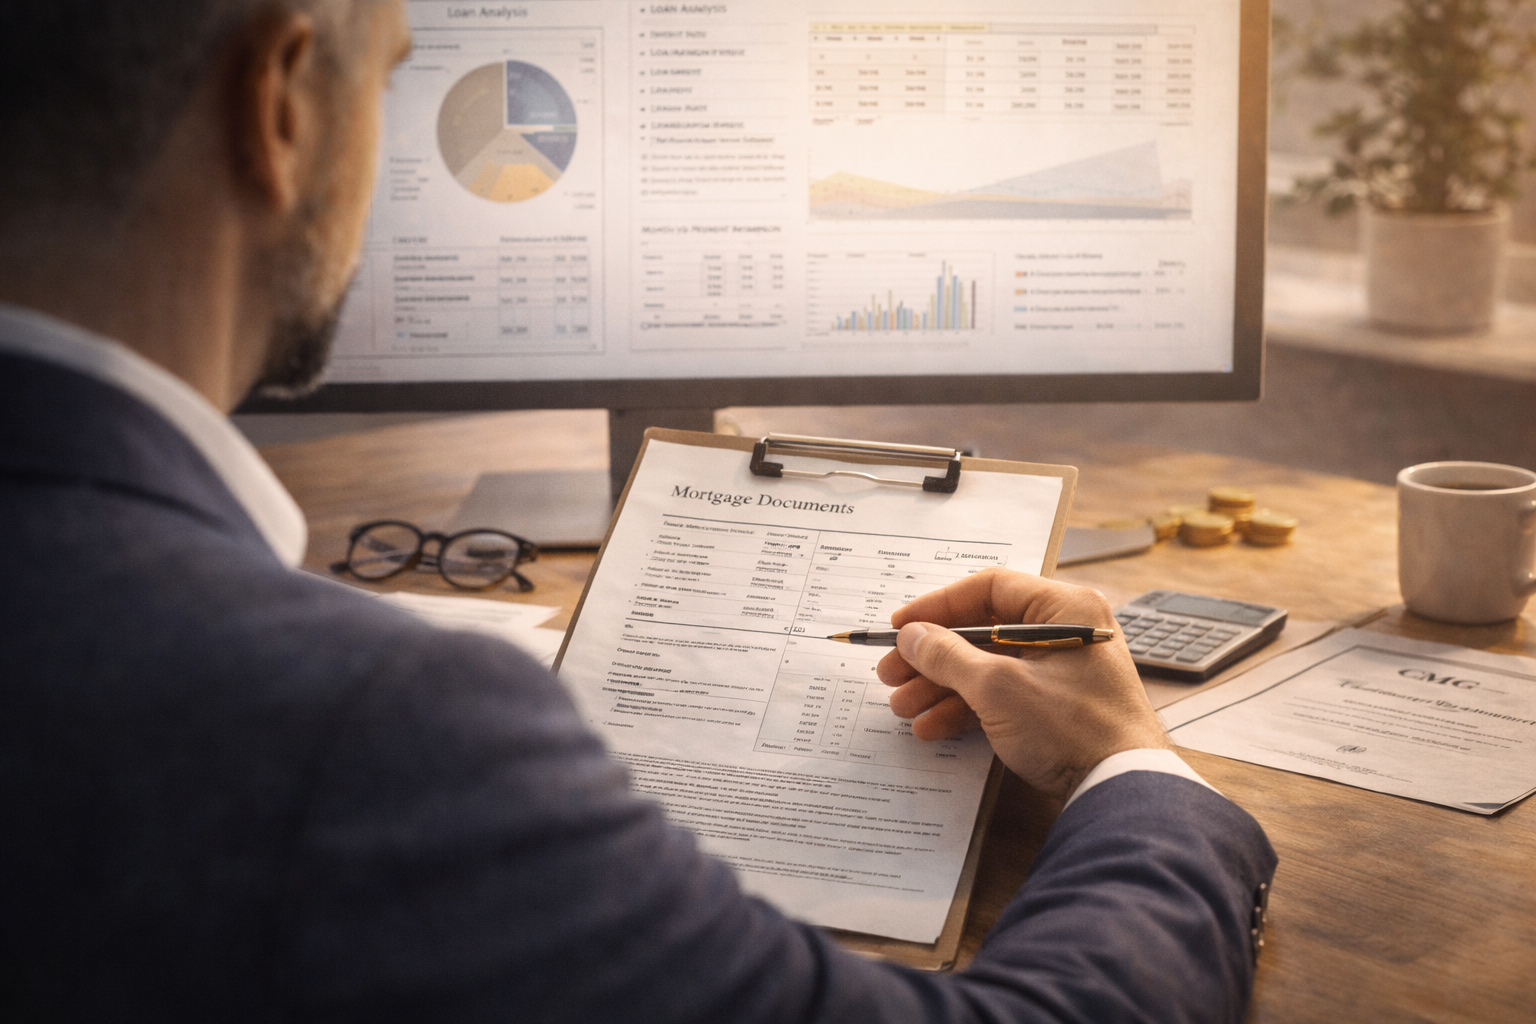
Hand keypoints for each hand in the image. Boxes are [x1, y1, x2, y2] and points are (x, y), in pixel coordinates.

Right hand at [875, 568, 1168, 802]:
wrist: (1120, 792)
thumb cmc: (1074, 730)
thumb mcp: (998, 687)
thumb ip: (948, 655)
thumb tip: (912, 635)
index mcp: (1064, 608)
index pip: (989, 588)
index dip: (938, 606)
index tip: (901, 626)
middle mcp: (1066, 631)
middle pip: (983, 630)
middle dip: (932, 656)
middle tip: (892, 672)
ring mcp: (1062, 670)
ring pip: (987, 666)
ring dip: (942, 685)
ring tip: (904, 706)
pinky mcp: (1056, 706)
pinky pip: (1002, 694)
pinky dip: (966, 708)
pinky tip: (932, 727)